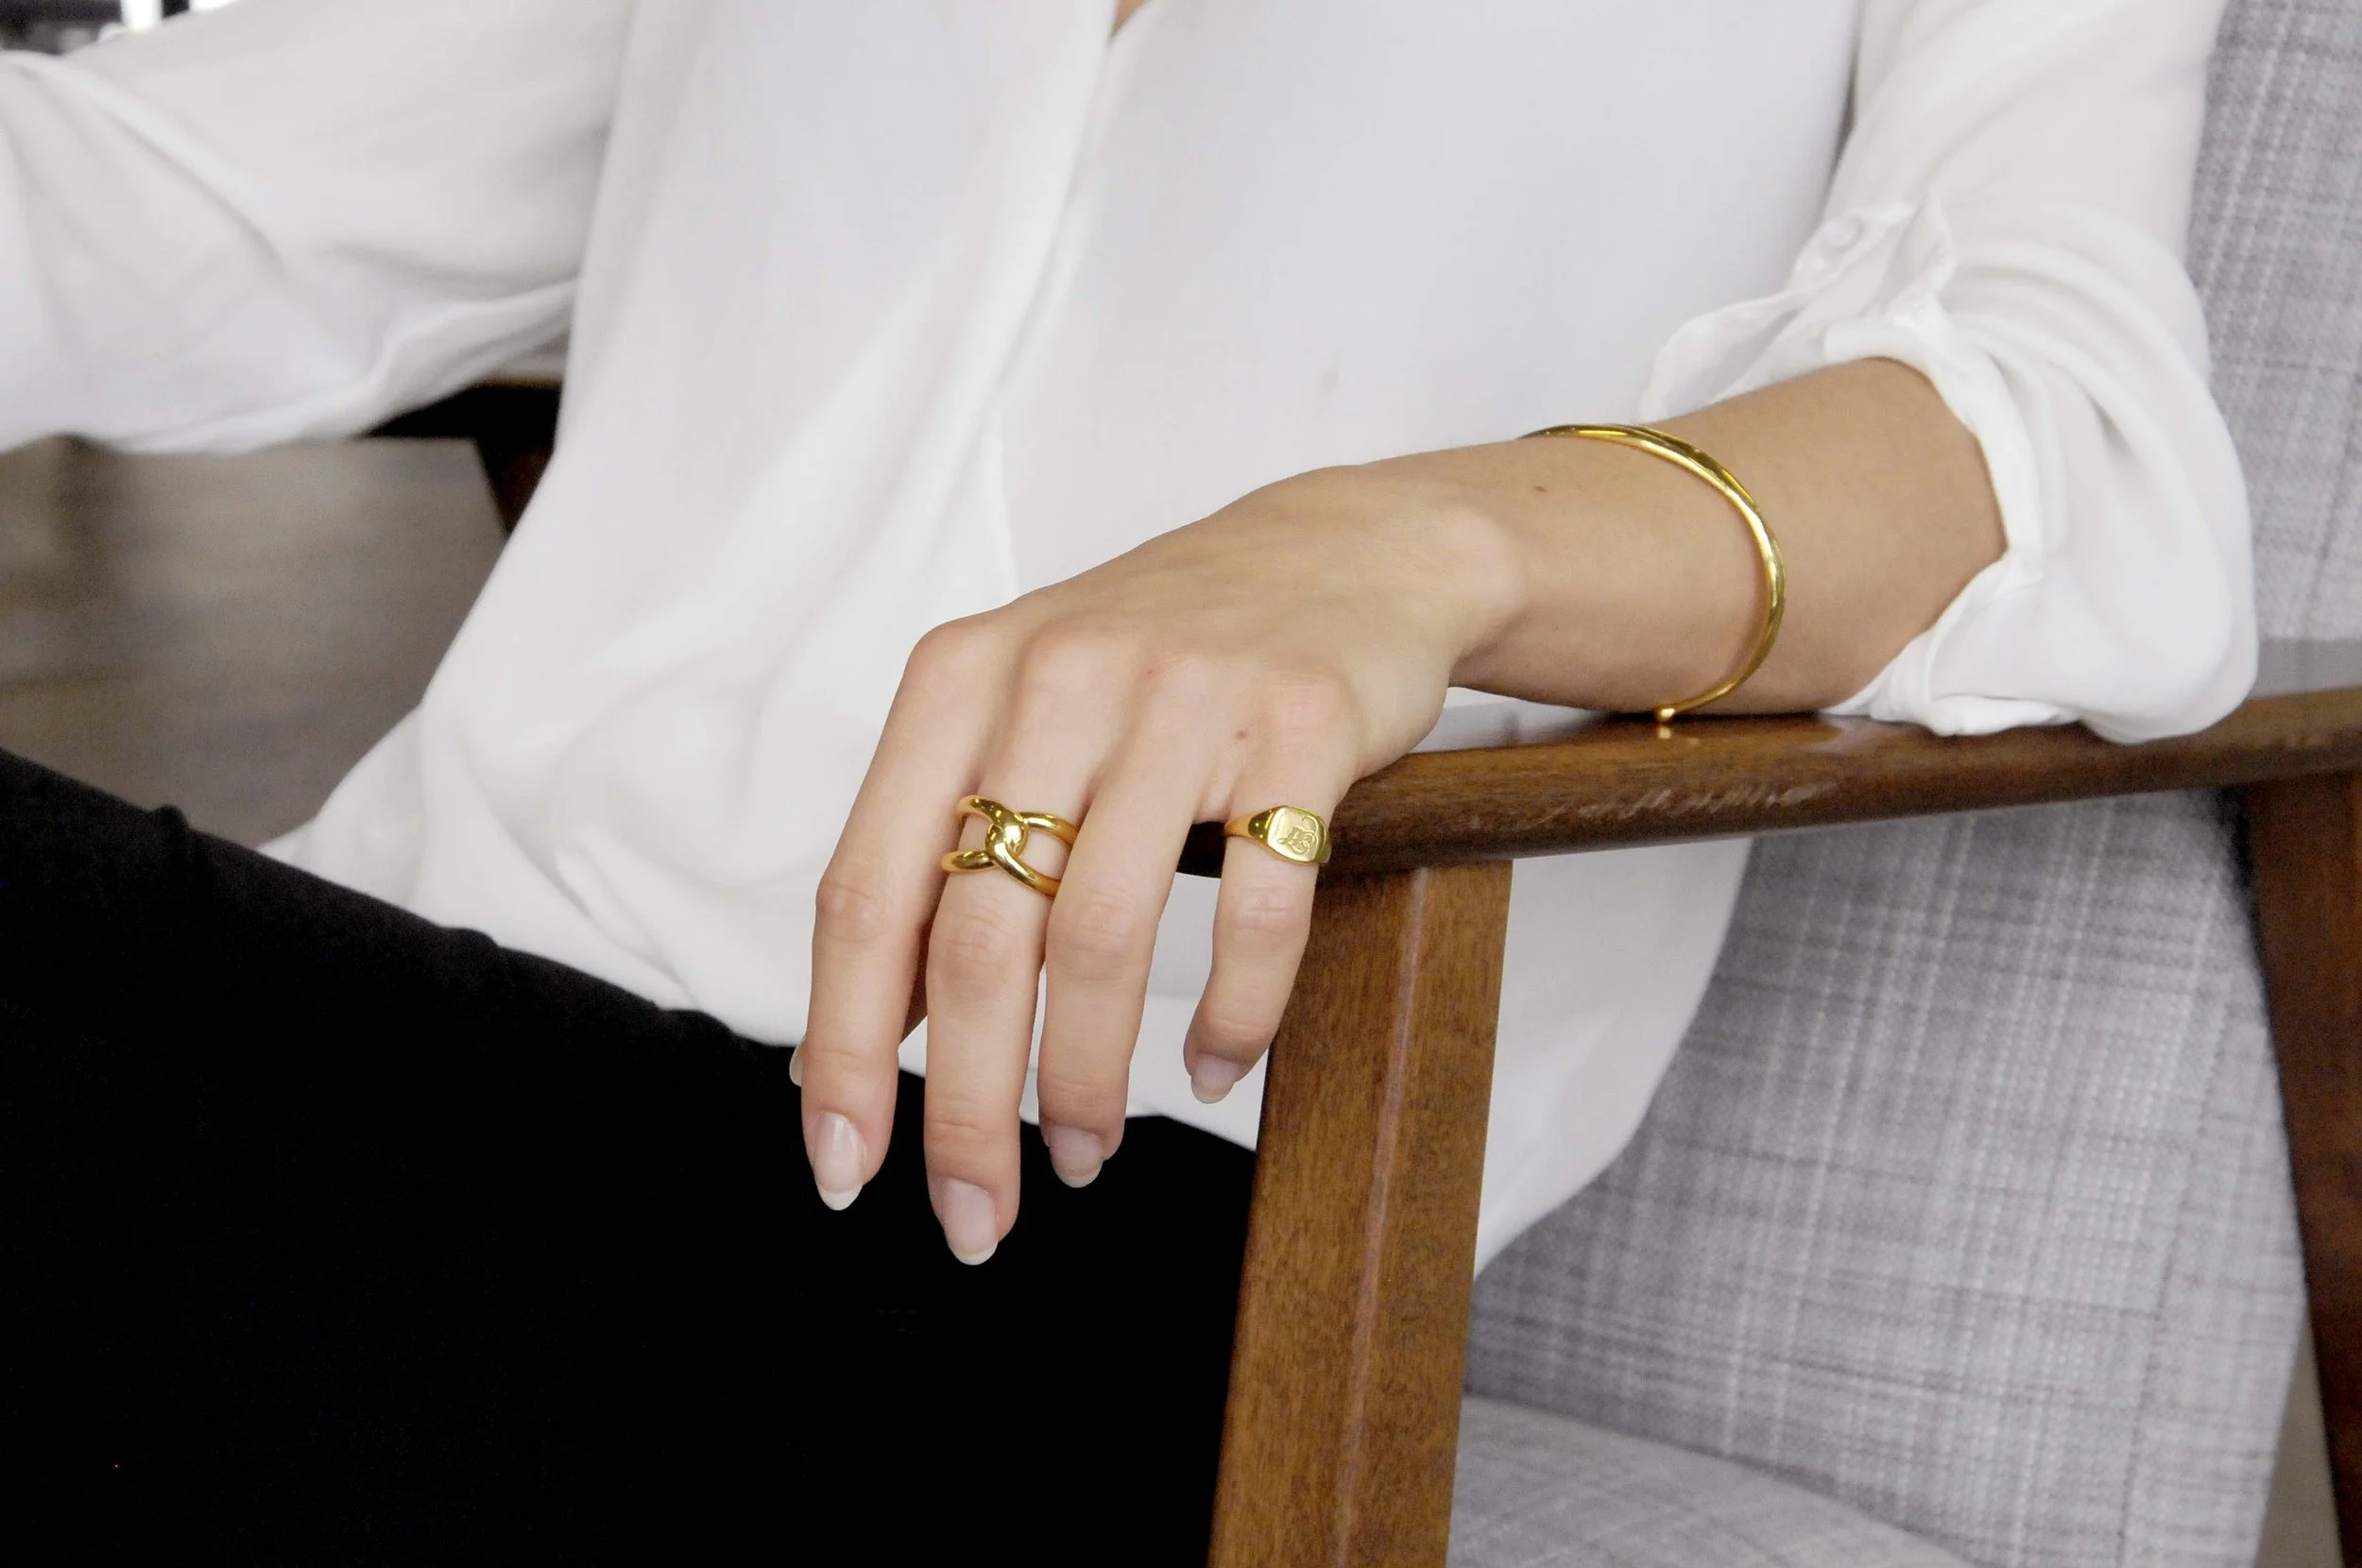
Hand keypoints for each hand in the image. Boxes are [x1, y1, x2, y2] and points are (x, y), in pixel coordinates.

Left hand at [797, 463, 1518, 1260]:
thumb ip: (941, 841)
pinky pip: (1256, 912)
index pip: (867, 894)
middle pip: (980, 940)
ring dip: (1086, 1081)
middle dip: (967, 1109)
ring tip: (1086, 1151)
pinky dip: (1232, 1016)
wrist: (1341, 551)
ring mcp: (1183, 697)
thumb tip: (874, 1034)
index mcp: (959, 680)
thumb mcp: (1020, 710)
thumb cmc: (1156, 658)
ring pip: (1105, 939)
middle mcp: (1056, 678)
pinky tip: (1211, 1067)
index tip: (841, 1165)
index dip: (844, 1046)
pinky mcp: (1301, 724)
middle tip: (975, 1214)